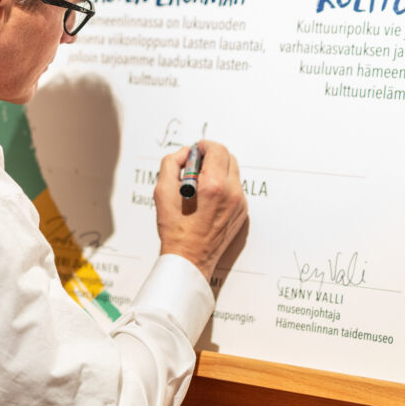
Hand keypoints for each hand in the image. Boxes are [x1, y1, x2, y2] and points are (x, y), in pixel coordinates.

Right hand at [153, 140, 248, 281]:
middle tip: (195, 167)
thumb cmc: (175, 228)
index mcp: (214, 184)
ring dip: (218, 171)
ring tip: (200, 186)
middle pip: (228, 157)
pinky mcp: (242, 213)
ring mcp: (240, 203)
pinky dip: (223, 186)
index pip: (217, 149)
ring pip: (233, 173)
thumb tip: (185, 153)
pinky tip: (207, 200)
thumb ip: (172, 163)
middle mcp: (232, 192)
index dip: (204, 146)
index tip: (195, 151)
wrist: (189, 259)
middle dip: (212, 157)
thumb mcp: (162, 190)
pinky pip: (235, 189)